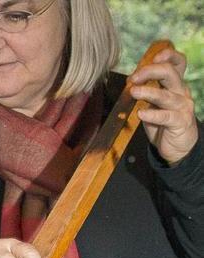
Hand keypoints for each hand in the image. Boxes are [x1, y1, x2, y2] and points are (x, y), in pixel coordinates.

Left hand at [130, 48, 198, 165]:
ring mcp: (182, 107)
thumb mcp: (154, 103)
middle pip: (170, 73)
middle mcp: (181, 92)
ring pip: (167, 95)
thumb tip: (130, 80)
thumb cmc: (162, 122)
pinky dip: (153, 115)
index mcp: (175, 84)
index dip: (168, 55)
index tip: (152, 57)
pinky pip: (166, 117)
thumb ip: (147, 90)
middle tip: (133, 78)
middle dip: (150, 71)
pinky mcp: (180, 122)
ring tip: (134, 92)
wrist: (177, 146)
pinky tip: (141, 114)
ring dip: (149, 92)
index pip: (178, 63)